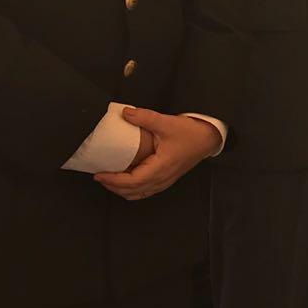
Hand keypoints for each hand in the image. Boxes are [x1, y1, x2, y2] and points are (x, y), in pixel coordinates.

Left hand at [93, 107, 222, 200]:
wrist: (209, 138)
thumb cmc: (190, 132)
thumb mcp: (167, 122)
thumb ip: (144, 117)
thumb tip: (124, 113)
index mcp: (160, 168)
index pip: (131, 182)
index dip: (112, 180)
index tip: (98, 174)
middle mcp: (161, 179)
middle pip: (132, 192)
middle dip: (113, 187)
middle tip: (99, 176)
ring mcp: (165, 181)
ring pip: (139, 194)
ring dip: (122, 190)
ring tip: (110, 180)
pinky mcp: (167, 179)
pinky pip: (146, 191)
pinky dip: (132, 189)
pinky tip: (127, 180)